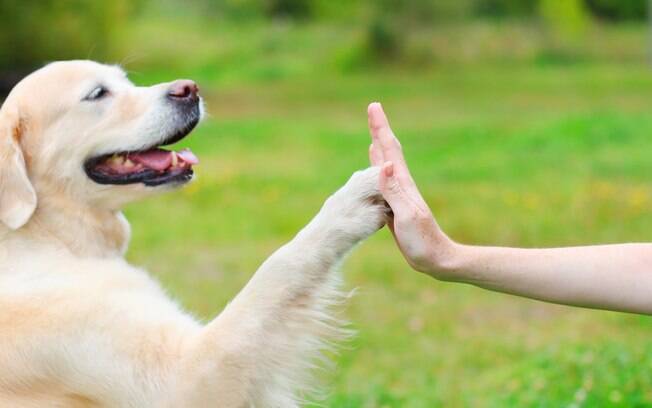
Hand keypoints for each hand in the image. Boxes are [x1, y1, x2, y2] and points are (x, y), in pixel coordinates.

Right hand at [367, 103, 456, 276]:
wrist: (436, 259)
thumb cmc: (423, 240)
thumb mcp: (406, 215)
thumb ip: (394, 191)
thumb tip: (384, 164)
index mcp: (404, 184)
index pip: (389, 150)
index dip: (381, 128)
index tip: (374, 107)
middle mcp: (402, 185)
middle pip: (389, 151)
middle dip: (380, 130)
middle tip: (373, 110)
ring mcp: (400, 196)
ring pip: (386, 165)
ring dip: (379, 148)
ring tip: (374, 135)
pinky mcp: (396, 207)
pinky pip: (383, 183)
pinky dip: (378, 171)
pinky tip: (377, 170)